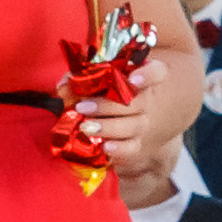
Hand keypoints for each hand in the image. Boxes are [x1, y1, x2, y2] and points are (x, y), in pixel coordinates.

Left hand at [81, 45, 190, 182]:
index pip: (157, 72)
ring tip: (85, 127)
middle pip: (137, 103)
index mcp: (139, 78)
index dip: (148, 75)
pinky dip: (120, 149)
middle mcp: (145, 101)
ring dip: (108, 127)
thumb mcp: (95, 79)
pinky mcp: (136, 144)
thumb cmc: (104, 91)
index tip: (133, 79)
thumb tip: (64, 86)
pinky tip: (105, 147)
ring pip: (134, 126)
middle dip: (108, 105)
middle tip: (82, 106)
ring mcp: (142, 124)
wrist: (120, 118)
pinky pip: (132, 148)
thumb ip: (82, 77)